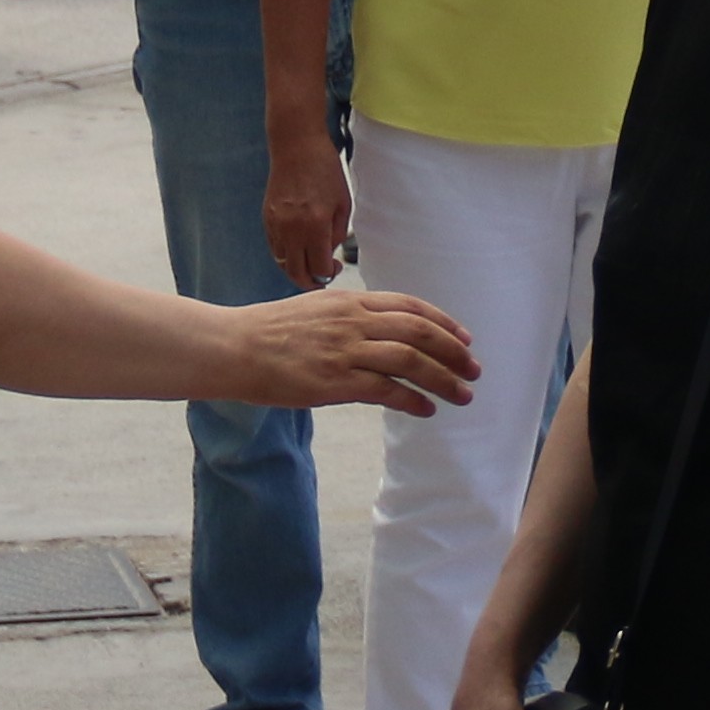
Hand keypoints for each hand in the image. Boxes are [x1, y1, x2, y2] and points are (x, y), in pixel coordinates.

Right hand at [218, 282, 475, 414]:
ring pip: (410, 360)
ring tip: (463, 395)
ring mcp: (345, 350)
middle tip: (475, 368)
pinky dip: (413, 398)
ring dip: (444, 378)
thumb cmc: (269, 332)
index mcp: (350, 300)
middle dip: (453, 351)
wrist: (234, 346)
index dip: (443, 322)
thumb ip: (348, 317)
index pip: (409, 306)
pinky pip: (386, 389)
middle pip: (419, 331)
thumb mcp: (316, 310)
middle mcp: (353, 320)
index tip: (465, 338)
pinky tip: (427, 409)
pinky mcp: (335, 380)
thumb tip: (378, 332)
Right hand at [263, 143, 351, 292]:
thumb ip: (337, 234)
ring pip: (284, 263)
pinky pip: (275, 248)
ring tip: (310, 262)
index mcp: (316, 224)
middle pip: (297, 273)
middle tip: (321, 277)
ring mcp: (276, 225)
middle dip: (311, 282)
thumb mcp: (342, 203)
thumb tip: (328, 255)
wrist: (296, 147)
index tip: (334, 268)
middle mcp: (293, 228)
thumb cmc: (324, 170)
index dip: (329, 275)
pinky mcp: (267, 219)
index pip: (320, 268)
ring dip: (297, 269)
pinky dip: (286, 254)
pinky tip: (298, 247)